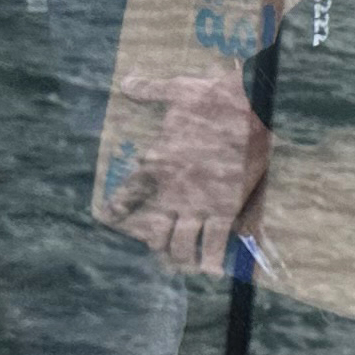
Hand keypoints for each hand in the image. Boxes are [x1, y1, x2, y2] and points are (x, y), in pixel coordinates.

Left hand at [92, 67, 269, 273]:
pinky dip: (215, 261)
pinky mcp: (226, 208)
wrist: (246, 106)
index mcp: (156, 165)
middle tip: (162, 251)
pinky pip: (216, 245)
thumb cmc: (209, 96)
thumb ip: (149, 91)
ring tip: (186, 266)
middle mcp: (173, 193)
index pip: (127, 196)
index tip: (108, 219)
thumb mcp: (175, 90)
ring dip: (183, 259)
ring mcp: (199, 204)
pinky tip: (215, 271)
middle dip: (158, 246)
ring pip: (183, 247)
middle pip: (156, 234)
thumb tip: (127, 82)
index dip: (116, 212)